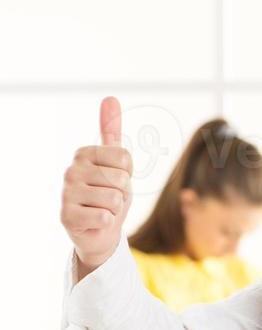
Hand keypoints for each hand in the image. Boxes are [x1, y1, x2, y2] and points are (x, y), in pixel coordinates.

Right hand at [60, 95, 132, 268]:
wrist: (98, 232)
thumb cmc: (108, 195)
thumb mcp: (116, 164)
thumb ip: (112, 133)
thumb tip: (110, 97)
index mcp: (83, 153)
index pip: (124, 159)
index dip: (127, 176)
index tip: (114, 182)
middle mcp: (71, 170)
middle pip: (121, 180)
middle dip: (122, 195)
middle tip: (108, 200)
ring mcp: (66, 193)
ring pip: (115, 199)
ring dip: (115, 210)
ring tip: (101, 210)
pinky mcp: (66, 216)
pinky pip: (105, 218)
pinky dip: (106, 224)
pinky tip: (94, 222)